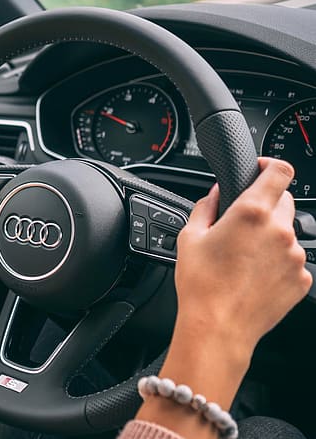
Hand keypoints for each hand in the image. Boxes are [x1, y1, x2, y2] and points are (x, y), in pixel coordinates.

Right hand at [174, 157, 310, 360]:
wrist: (218, 328)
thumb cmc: (201, 284)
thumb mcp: (190, 236)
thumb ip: (207, 206)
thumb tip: (218, 193)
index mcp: (252, 213)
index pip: (280, 171)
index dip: (271, 165)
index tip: (261, 170)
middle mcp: (280, 231)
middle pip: (284, 200)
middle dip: (265, 204)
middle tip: (241, 223)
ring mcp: (295, 256)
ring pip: (287, 232)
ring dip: (270, 235)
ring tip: (243, 257)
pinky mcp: (302, 279)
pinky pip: (292, 260)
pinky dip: (277, 261)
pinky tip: (253, 275)